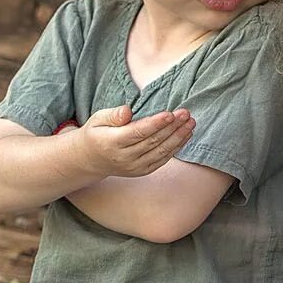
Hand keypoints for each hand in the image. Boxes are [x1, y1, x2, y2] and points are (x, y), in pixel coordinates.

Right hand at [73, 104, 194, 179]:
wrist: (91, 159)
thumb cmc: (97, 133)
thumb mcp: (97, 119)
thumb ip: (113, 115)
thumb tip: (127, 111)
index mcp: (111, 142)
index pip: (137, 132)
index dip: (155, 124)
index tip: (170, 114)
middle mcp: (124, 157)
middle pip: (152, 141)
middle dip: (172, 127)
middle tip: (186, 113)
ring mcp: (134, 167)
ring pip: (161, 151)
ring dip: (178, 137)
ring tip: (190, 123)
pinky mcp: (142, 171)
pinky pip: (162, 159)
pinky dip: (176, 147)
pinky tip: (185, 135)